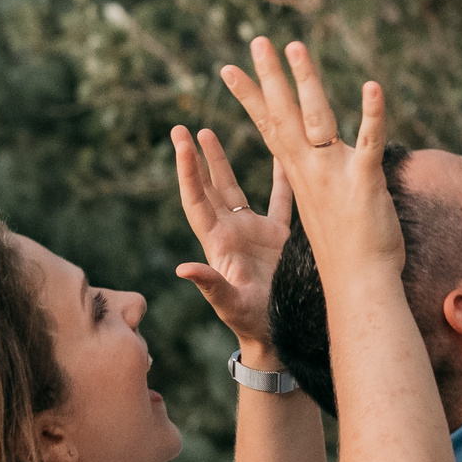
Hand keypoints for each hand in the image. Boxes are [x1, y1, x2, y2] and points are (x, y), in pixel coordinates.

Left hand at [171, 124, 292, 352]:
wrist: (279, 333)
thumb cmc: (252, 322)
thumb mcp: (230, 304)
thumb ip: (210, 285)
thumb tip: (182, 268)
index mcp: (217, 243)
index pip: (197, 200)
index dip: (188, 172)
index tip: (180, 143)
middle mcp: (231, 232)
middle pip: (208, 187)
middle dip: (195, 158)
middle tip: (181, 129)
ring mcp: (253, 232)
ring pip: (234, 188)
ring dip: (221, 162)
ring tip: (208, 132)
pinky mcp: (277, 236)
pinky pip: (279, 199)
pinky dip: (280, 177)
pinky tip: (281, 154)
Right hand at [220, 39, 403, 280]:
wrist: (358, 289)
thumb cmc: (343, 254)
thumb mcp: (319, 213)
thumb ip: (313, 183)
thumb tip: (306, 164)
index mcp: (297, 176)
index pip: (268, 127)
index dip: (251, 97)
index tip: (230, 69)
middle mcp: (308, 171)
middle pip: (282, 116)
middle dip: (268, 78)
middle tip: (257, 41)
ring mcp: (333, 176)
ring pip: (317, 119)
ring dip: (307, 81)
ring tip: (296, 46)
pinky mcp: (363, 184)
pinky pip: (368, 142)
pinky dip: (372, 115)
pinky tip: (374, 87)